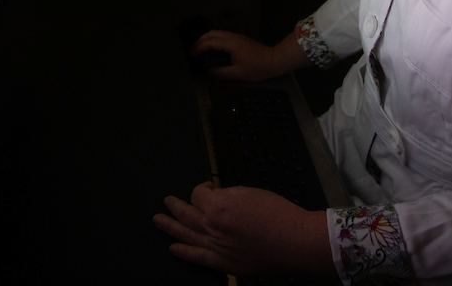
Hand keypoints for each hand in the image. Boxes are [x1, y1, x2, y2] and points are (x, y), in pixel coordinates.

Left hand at [153, 181, 333, 276]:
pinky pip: (197, 257)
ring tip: (158, 220)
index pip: (198, 194)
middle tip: (167, 201)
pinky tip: (173, 248)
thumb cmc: (278, 215)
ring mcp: (216, 246)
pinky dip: (184, 252)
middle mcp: (212, 226)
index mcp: (219, 205)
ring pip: (185, 234)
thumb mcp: (251, 193)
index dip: (201, 189)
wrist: (294, 241)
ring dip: (169, 226)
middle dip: (175, 205)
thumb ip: (229, 196)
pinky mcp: (224, 262)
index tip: (206, 189)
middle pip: (186, 214)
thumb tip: (219, 198)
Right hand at [191, 30, 309, 81]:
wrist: (274, 60)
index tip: (191, 56)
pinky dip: (212, 40)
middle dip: (199, 41)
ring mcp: (236, 36)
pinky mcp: (239, 39)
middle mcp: (232, 37)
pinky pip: (221, 36)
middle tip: (191, 52)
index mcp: (231, 44)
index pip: (210, 42)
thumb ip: (221, 73)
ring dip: (205, 40)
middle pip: (211, 34)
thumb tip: (209, 71)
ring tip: (198, 50)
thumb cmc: (258, 68)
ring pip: (216, 33)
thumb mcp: (239, 74)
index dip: (198, 48)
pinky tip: (210, 49)